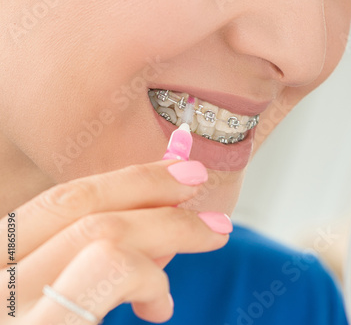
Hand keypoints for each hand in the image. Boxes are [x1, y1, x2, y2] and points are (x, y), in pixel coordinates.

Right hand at [0, 159, 230, 323]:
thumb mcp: (55, 302)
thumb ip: (85, 269)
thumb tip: (151, 237)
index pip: (57, 205)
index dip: (122, 181)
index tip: (175, 173)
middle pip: (75, 206)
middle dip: (151, 188)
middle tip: (200, 183)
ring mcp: (7, 308)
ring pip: (98, 232)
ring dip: (164, 229)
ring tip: (195, 251)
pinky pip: (108, 269)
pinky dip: (148, 274)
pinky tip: (158, 305)